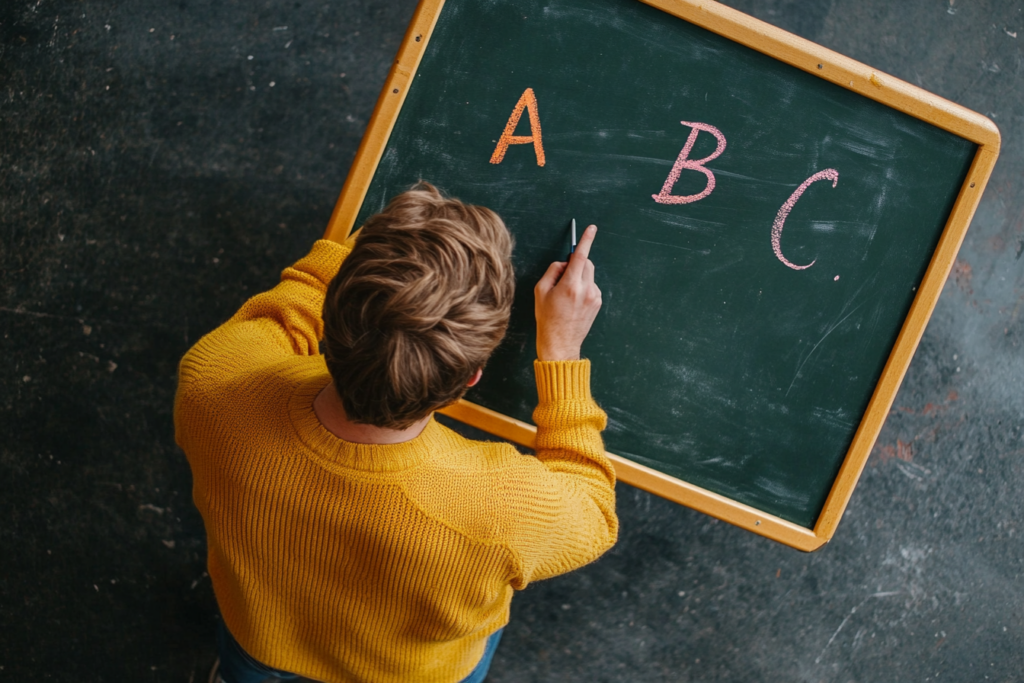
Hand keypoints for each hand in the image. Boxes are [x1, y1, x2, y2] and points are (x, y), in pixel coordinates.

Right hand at [534, 225, 601, 360]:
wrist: (560, 343)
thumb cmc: (547, 318)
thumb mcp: (540, 291)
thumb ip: (552, 271)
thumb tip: (564, 263)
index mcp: (570, 285)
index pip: (580, 256)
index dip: (586, 240)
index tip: (591, 228)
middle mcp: (586, 289)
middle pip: (586, 263)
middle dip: (576, 263)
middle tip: (562, 277)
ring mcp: (594, 297)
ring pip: (589, 274)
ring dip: (579, 276)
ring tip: (566, 295)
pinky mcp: (598, 302)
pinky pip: (591, 286)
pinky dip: (583, 287)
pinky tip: (573, 302)